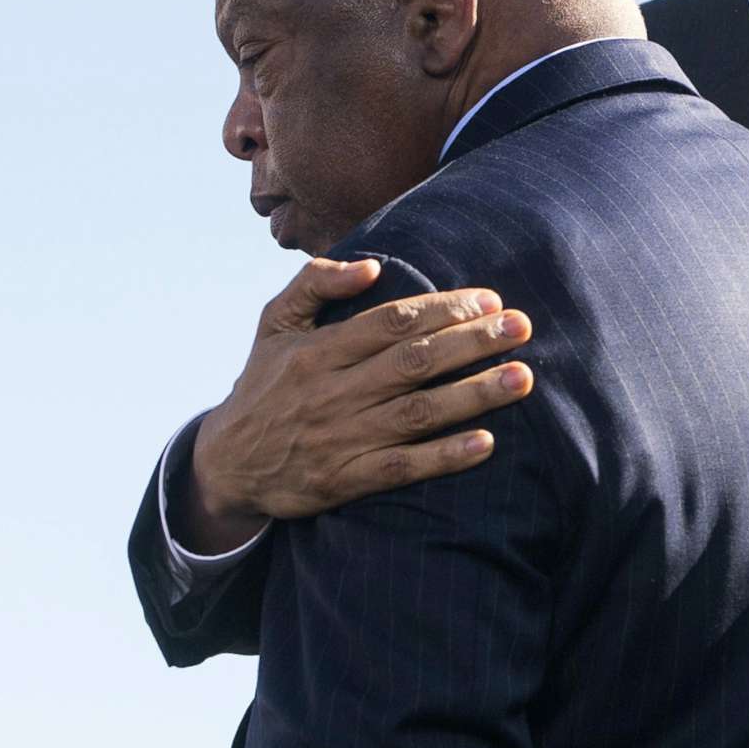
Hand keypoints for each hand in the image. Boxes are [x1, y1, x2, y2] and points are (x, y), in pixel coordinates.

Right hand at [177, 257, 533, 551]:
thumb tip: (370, 267)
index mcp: (320, 350)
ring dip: (474, 396)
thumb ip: (314, 284)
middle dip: (473, 343)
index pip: (392, 322)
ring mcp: (341, 438)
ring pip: (417, 414)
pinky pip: (401, 468)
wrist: (226, 463)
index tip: (491, 300)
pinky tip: (486, 443)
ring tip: (521, 378)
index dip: (444, 309)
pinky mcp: (345, 480)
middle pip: (414, 362)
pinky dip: (444, 457)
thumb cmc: (264, 384)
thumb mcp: (275, 325)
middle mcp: (334, 392)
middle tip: (522, 327)